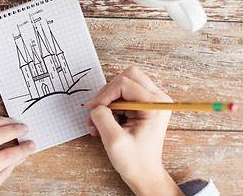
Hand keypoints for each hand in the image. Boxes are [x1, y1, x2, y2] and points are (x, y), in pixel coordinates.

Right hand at [84, 66, 183, 195]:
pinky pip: (123, 96)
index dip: (105, 94)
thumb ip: (102, 117)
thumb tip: (95, 105)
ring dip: (107, 101)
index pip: (124, 83)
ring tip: (95, 120)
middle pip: (127, 77)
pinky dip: (110, 107)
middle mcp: (157, 99)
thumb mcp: (113, 140)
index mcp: (155, 105)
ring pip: (123, 85)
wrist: (144, 174)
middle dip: (107, 92)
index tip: (93, 109)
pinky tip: (101, 123)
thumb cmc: (135, 162)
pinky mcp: (144, 106)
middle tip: (96, 109)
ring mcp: (152, 101)